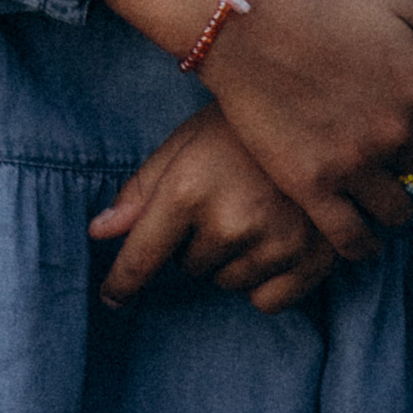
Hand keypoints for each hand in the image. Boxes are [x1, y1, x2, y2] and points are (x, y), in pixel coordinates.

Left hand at [90, 110, 334, 315]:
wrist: (314, 111)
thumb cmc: (237, 125)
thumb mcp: (183, 144)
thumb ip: (141, 191)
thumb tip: (98, 232)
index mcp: (188, 190)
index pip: (144, 254)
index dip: (123, 281)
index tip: (110, 299)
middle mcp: (229, 223)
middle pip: (189, 267)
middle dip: (195, 241)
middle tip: (220, 200)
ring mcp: (273, 245)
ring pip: (227, 283)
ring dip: (230, 259)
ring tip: (251, 211)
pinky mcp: (311, 262)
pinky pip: (265, 302)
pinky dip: (264, 281)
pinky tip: (275, 238)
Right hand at [203, 0, 412, 263]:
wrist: (245, 19)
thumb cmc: (321, 2)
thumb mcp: (396, 5)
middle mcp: (397, 132)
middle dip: (409, 155)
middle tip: (380, 140)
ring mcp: (355, 163)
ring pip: (397, 209)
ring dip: (389, 198)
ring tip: (367, 182)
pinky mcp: (313, 186)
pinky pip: (353, 239)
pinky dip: (362, 242)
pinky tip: (357, 230)